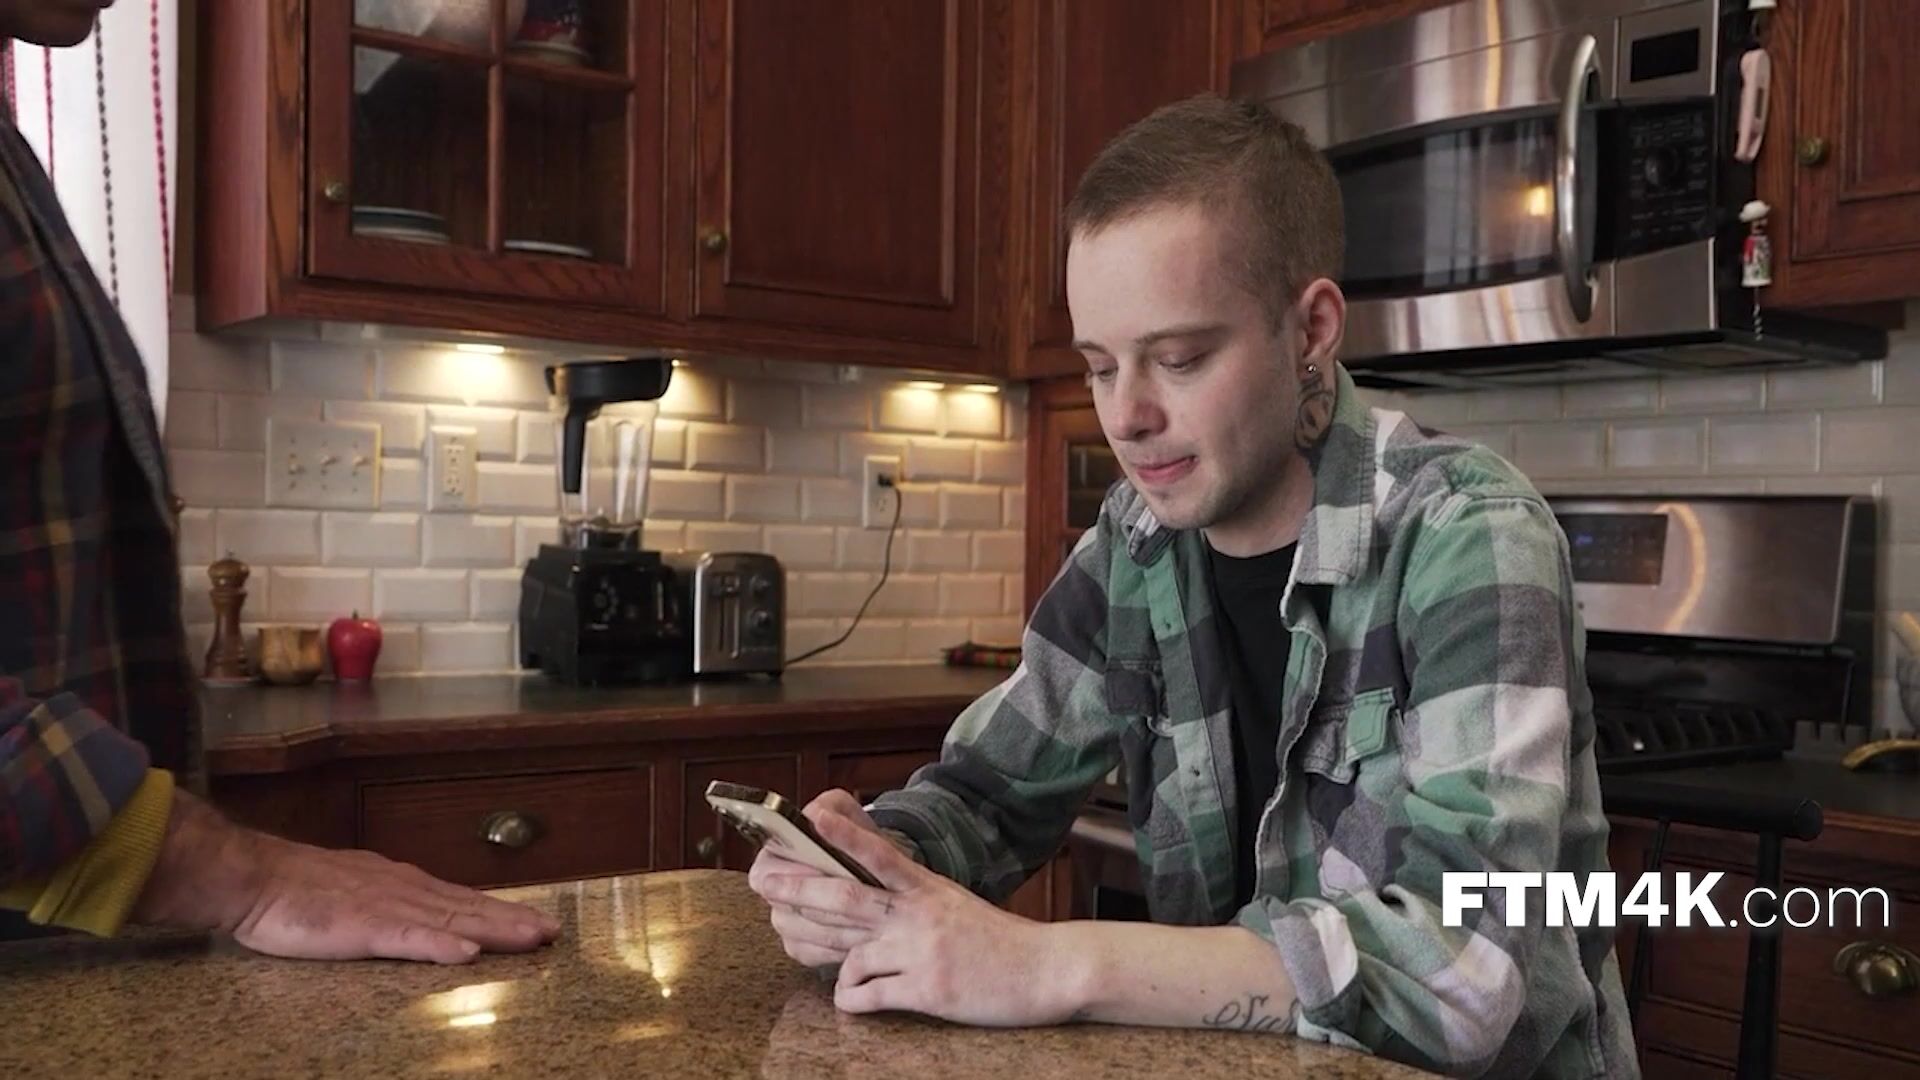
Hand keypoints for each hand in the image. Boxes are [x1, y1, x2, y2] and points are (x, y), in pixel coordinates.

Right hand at [133, 790, 559, 963]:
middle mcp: (403, 891)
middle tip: (552, 932)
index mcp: (401, 886)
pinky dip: (439, 944)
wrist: (253, 877)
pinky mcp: (362, 927)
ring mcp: (386, 908)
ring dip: (494, 930)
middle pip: (468, 909)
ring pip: (451, 921)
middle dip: (513, 921)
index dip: (500, 913)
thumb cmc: (295, 891)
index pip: (460, 902)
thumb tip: (422, 920)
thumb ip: (390, 908)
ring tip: (531, 938)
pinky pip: (407, 938)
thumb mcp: (355, 894)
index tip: (535, 923)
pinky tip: (466, 952)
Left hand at [751, 791, 1075, 1026]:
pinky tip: (850, 999)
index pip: (881, 855)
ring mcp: (921, 953)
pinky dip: (850, 998)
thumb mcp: (953, 904)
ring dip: (821, 955)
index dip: (845, 836)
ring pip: (850, 951)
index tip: (812, 818)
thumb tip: (866, 905)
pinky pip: (870, 994)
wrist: (1045, 970)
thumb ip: (911, 901)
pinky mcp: (927, 990)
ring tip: (808, 954)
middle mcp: (920, 916)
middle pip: (847, 899)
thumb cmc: (998, 940)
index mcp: (927, 889)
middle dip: (799, 891)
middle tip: (763, 884)